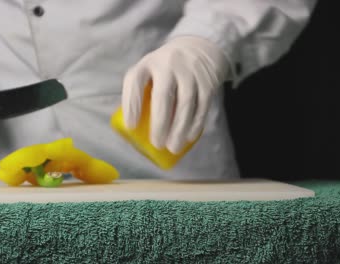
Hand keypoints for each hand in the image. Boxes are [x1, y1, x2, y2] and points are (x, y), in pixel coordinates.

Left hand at [122, 36, 229, 153]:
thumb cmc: (166, 68)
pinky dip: (196, 123)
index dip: (132, 104)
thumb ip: (142, 92)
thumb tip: (133, 130)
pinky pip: (203, 104)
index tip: (131, 126)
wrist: (198, 46)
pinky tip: (190, 137)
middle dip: (160, 123)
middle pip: (163, 95)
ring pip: (186, 102)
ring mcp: (189, 71)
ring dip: (179, 128)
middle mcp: (167, 65)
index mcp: (147, 64)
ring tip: (173, 147)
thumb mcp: (150, 70)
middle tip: (157, 144)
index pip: (135, 82)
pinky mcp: (207, 80)